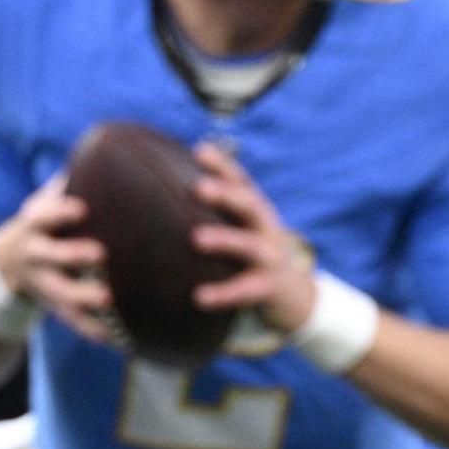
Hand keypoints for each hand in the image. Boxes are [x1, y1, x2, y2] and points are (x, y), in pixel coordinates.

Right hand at [0, 174, 116, 344]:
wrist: (4, 267)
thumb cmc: (45, 224)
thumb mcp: (48, 201)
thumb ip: (75, 179)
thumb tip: (115, 142)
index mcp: (34, 223)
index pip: (41, 214)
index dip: (57, 210)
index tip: (80, 208)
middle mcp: (33, 253)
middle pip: (48, 255)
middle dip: (71, 254)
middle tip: (100, 255)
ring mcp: (40, 282)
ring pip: (59, 292)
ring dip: (82, 297)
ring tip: (109, 300)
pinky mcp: (52, 306)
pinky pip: (72, 320)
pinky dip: (93, 329)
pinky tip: (118, 338)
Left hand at [189, 144, 317, 332]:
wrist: (291, 292)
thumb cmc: (250, 254)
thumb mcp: (239, 229)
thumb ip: (210, 213)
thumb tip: (157, 197)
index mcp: (256, 210)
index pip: (241, 181)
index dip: (223, 165)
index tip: (200, 151)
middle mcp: (266, 228)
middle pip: (249, 205)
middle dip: (226, 195)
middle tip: (197, 187)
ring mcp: (271, 257)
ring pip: (250, 245)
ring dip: (225, 240)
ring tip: (197, 239)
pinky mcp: (269, 287)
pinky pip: (246, 289)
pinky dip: (224, 293)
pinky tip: (199, 297)